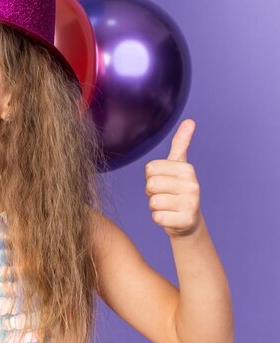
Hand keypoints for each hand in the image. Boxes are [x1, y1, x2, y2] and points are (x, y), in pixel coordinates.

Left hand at [145, 119, 201, 237]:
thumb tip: (190, 120)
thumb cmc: (177, 189)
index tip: (164, 181)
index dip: (151, 177)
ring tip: (167, 206)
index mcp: (187, 169)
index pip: (150, 168)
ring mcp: (191, 204)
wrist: (188, 221)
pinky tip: (169, 217)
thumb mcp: (179, 165)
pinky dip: (159, 218)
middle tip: (164, 195)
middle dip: (152, 192)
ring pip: (153, 202)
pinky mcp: (186, 221)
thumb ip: (181, 143)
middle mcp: (192, 185)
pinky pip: (157, 217)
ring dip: (155, 206)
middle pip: (151, 184)